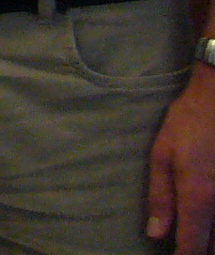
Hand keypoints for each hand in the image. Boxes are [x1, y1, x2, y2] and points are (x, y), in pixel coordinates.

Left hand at [147, 64, 214, 250]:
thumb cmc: (189, 124)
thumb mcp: (162, 155)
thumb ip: (160, 198)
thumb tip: (156, 234)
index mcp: (198, 197)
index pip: (193, 247)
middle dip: (202, 251)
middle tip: (187, 247)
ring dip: (213, 240)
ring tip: (200, 238)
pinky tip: (211, 222)